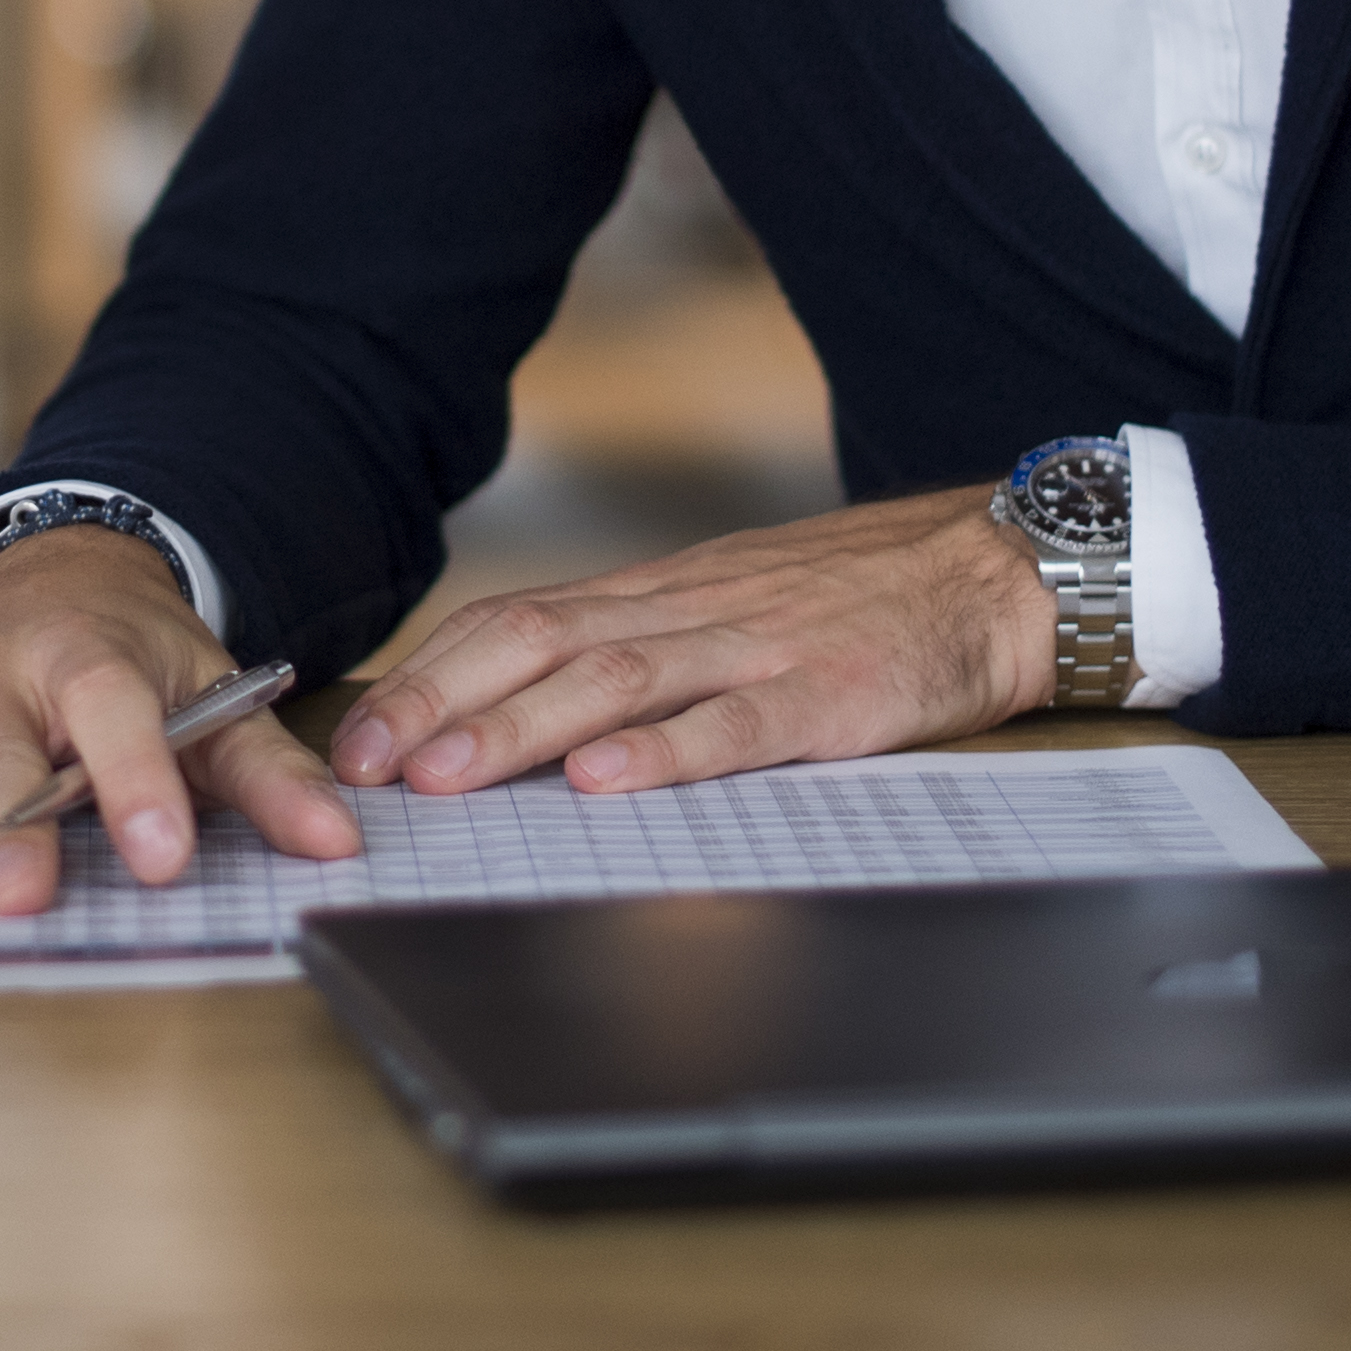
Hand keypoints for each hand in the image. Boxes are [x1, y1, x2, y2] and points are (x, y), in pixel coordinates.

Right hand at [0, 529, 360, 916]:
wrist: (49, 571)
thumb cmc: (132, 652)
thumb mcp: (210, 693)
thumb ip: (268, 771)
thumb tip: (337, 840)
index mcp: (88, 654)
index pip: (114, 715)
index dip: (135, 782)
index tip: (162, 852)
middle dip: (7, 826)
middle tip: (22, 898)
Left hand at [325, 485, 1058, 799]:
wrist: (990, 571)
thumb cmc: (853, 599)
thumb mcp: (726, 605)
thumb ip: (636, 647)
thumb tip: (522, 707)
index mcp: (658, 595)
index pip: (516, 621)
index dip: (432, 676)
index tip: (360, 734)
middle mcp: (689, 610)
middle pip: (540, 644)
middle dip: (442, 705)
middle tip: (368, 763)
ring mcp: (757, 647)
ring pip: (618, 679)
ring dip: (522, 728)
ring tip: (451, 774)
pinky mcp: (828, 694)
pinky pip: (736, 724)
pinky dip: (666, 752)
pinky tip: (607, 779)